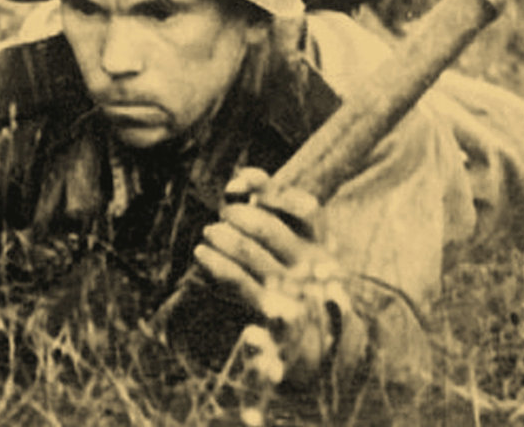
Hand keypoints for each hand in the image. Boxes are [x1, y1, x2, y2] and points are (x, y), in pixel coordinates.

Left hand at [193, 167, 360, 381]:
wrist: (311, 342)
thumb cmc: (291, 277)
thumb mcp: (288, 241)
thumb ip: (265, 202)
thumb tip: (236, 182)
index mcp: (321, 244)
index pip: (305, 208)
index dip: (269, 189)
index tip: (235, 185)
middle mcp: (311, 265)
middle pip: (268, 228)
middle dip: (236, 216)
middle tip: (223, 216)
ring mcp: (293, 289)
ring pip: (249, 251)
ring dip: (222, 239)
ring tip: (208, 236)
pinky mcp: (273, 312)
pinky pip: (239, 282)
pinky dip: (217, 265)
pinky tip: (202, 256)